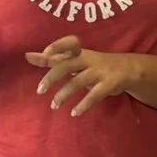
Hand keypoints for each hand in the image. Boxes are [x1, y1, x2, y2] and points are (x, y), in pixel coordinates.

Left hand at [25, 37, 139, 115]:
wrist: (128, 69)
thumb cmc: (94, 64)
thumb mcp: (75, 59)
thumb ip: (52, 59)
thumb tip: (28, 56)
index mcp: (80, 52)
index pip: (70, 43)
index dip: (58, 46)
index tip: (45, 54)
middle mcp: (88, 59)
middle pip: (67, 64)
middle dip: (52, 77)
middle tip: (39, 91)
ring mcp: (100, 71)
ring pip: (78, 81)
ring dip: (64, 94)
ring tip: (54, 105)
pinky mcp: (109, 84)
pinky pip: (95, 95)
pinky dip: (83, 105)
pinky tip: (74, 112)